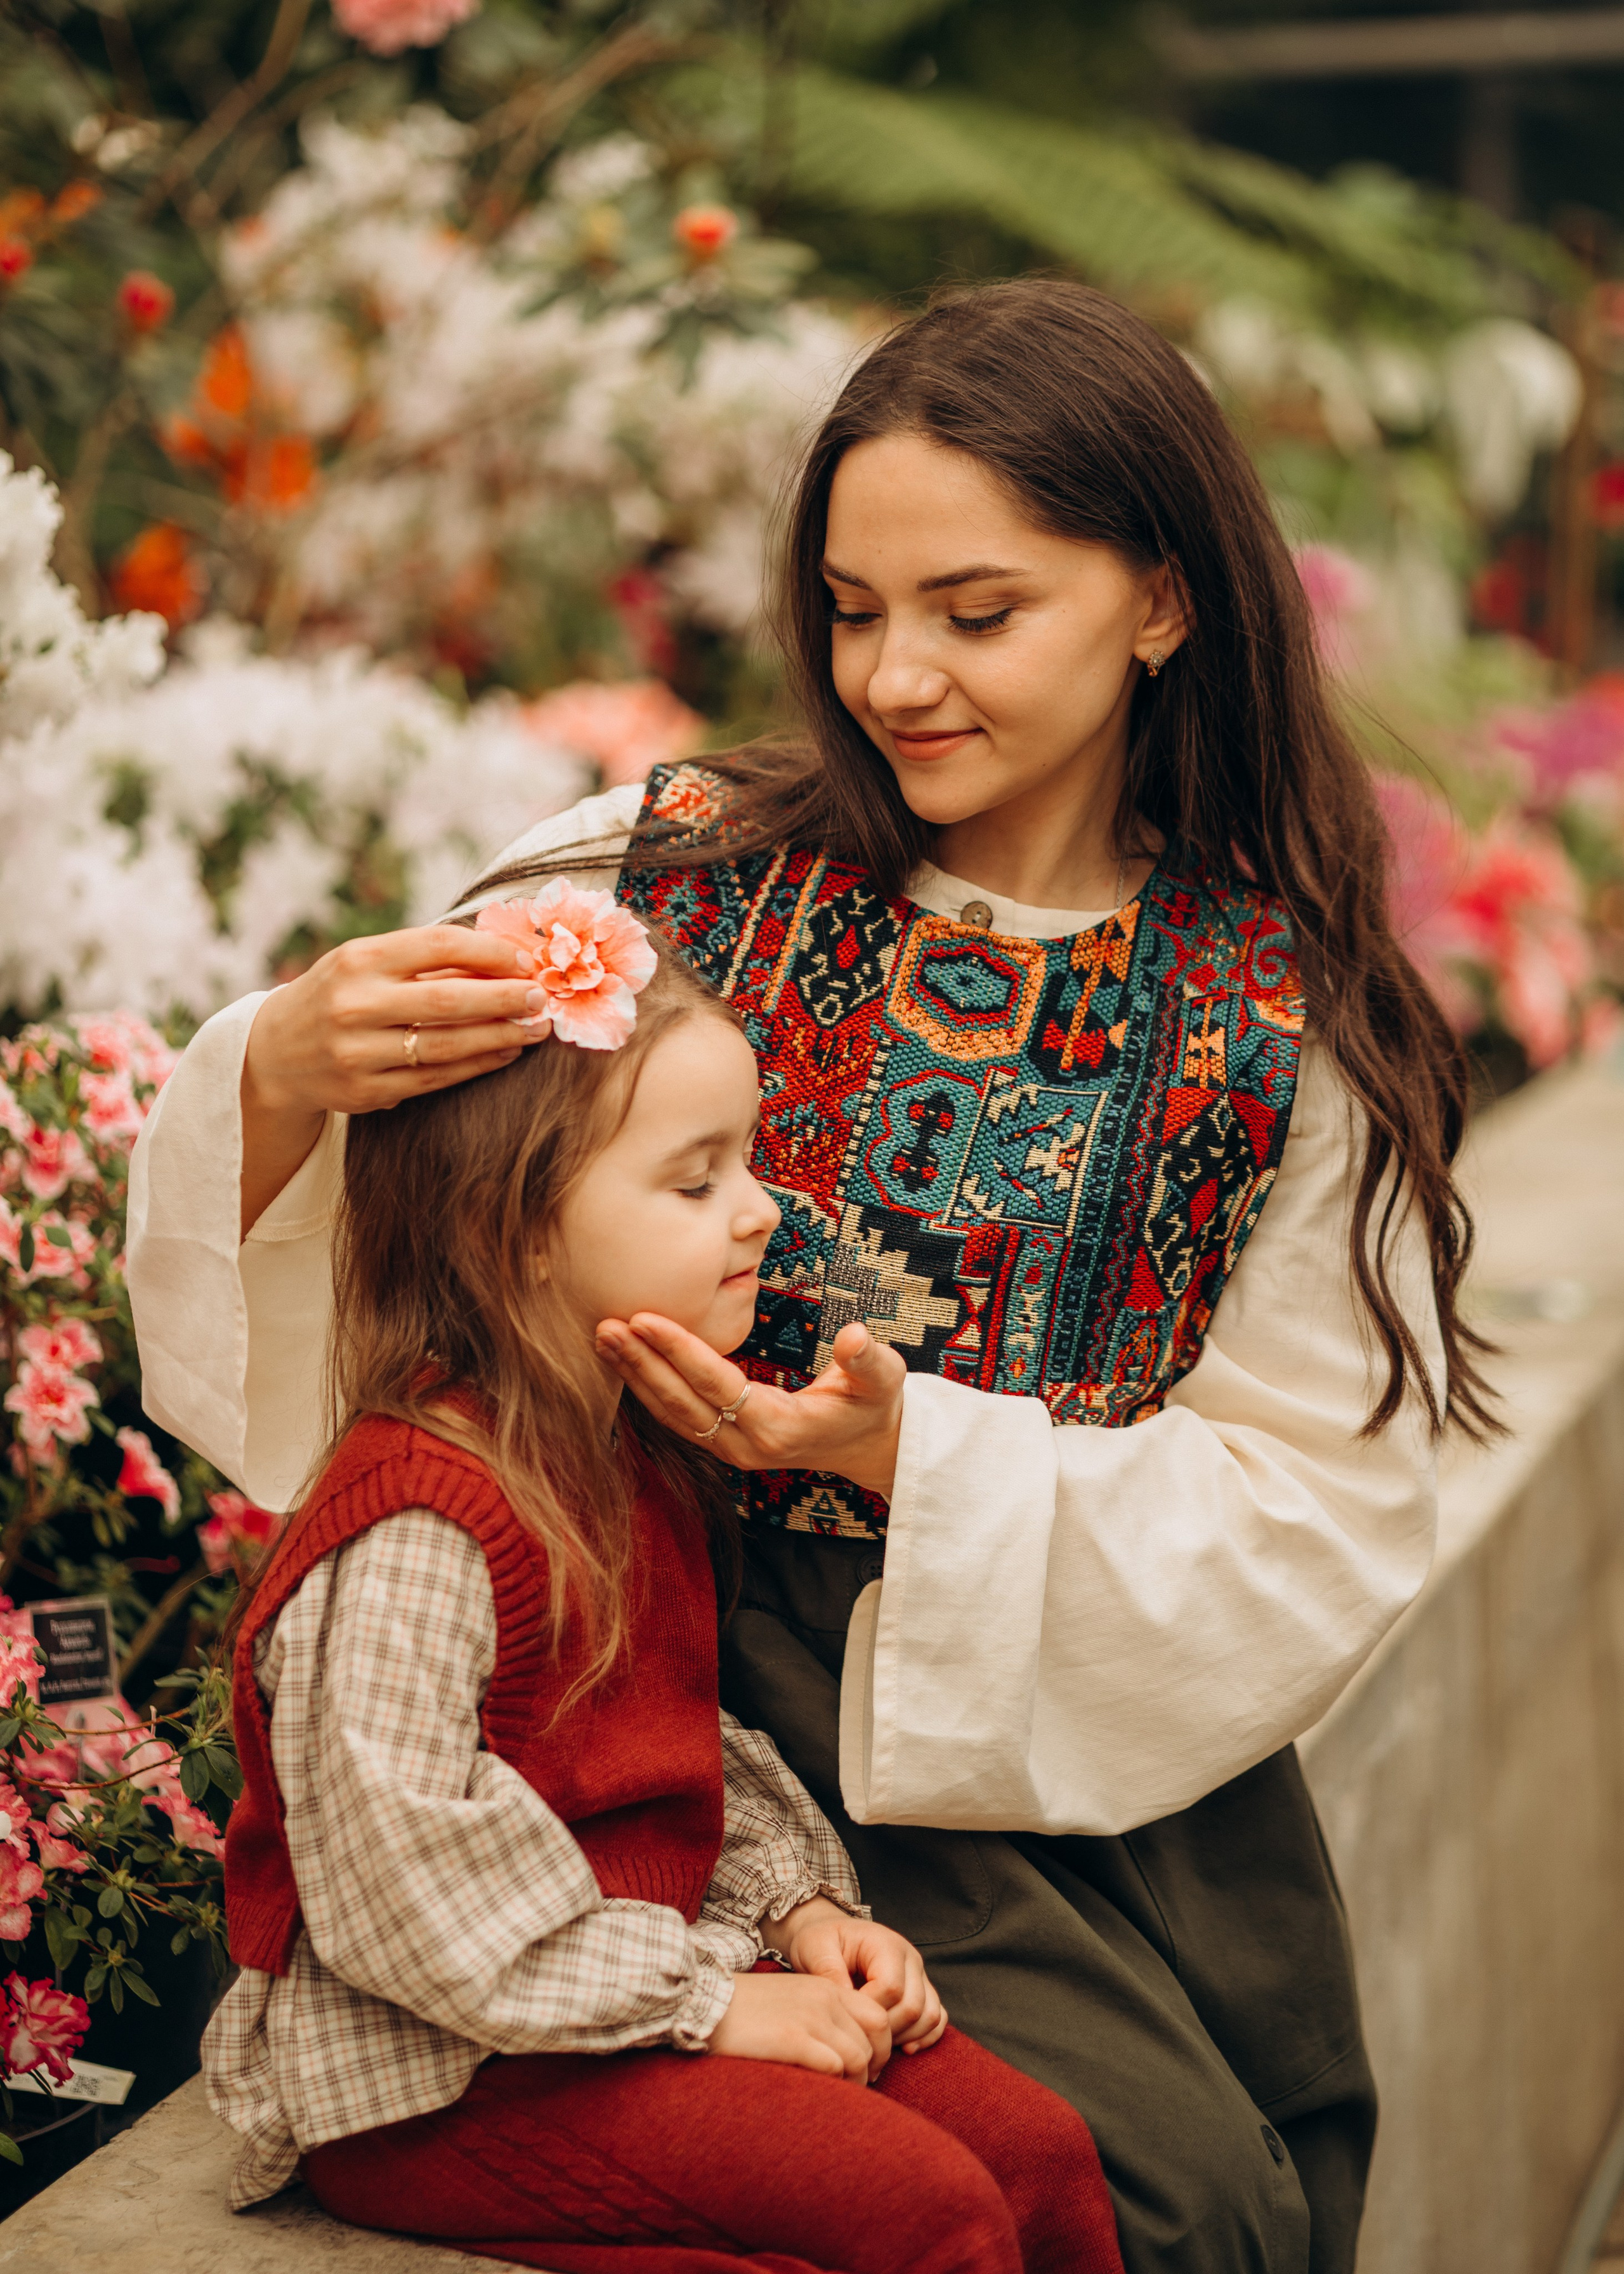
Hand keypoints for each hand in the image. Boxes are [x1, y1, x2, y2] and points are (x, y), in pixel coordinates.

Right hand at [240, 925, 542, 1232]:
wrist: (274, 1052)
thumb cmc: (339, 995)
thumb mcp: (366, 964)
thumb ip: (424, 959)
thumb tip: (504, 956)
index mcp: (358, 959)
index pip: (438, 945)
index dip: (489, 953)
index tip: (524, 961)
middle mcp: (354, 1004)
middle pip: (448, 1000)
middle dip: (505, 999)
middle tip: (542, 998)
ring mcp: (356, 1052)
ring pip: (446, 1046)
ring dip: (499, 1037)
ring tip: (534, 1030)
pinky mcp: (364, 1091)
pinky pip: (434, 1079)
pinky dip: (475, 1066)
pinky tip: (504, 1054)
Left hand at [593, 1315, 905, 1499]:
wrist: (871, 1447)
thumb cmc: (874, 1404)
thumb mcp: (883, 1379)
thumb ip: (868, 1360)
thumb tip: (856, 1337)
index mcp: (782, 1427)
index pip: (719, 1385)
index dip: (680, 1352)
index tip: (646, 1319)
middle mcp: (749, 1446)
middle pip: (683, 1403)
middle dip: (642, 1364)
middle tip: (606, 1325)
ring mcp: (733, 1451)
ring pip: (673, 1415)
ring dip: (637, 1377)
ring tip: (603, 1339)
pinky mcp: (725, 1446)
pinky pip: (678, 1420)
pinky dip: (649, 1391)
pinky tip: (627, 1363)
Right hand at [706, 1968, 893, 2081]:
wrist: (706, 2002)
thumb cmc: (746, 2010)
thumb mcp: (793, 2000)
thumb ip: (823, 2016)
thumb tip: (848, 2055)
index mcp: (827, 1986)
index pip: (878, 2017)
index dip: (880, 2048)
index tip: (868, 2068)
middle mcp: (825, 1998)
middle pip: (875, 2040)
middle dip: (873, 2069)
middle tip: (856, 2087)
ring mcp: (810, 2017)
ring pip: (858, 2057)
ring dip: (855, 2083)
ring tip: (838, 2095)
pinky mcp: (793, 2039)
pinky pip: (834, 2067)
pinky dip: (835, 2086)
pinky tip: (820, 2093)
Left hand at [764, 1897, 947, 2055]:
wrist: (832, 1936)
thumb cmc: (822, 1941)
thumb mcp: (814, 1947)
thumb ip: (828, 1971)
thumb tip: (847, 2002)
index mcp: (886, 1945)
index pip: (890, 1988)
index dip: (868, 2012)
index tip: (845, 2019)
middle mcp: (910, 1958)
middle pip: (912, 2007)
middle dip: (884, 2031)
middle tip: (857, 2038)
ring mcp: (920, 1975)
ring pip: (929, 2016)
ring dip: (903, 2037)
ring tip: (874, 2043)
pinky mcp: (923, 1990)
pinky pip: (937, 2019)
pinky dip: (925, 2037)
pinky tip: (902, 2048)